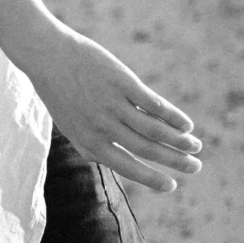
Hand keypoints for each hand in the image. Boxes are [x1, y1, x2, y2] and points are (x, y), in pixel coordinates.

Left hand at [34, 25, 201, 191]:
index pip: (126, 166)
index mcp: (89, 140)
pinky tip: (186, 124)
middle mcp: (102, 126)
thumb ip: (88, 146)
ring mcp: (113, 103)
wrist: (48, 56)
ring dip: (179, 140)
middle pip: (147, 149)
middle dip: (174, 161)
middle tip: (195, 168)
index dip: (151, 178)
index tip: (171, 186)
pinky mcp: (122, 82)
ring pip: (154, 129)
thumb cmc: (59, 92)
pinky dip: (172, 116)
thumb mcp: (68, 125)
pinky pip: (153, 104)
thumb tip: (108, 163)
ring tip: (195, 146)